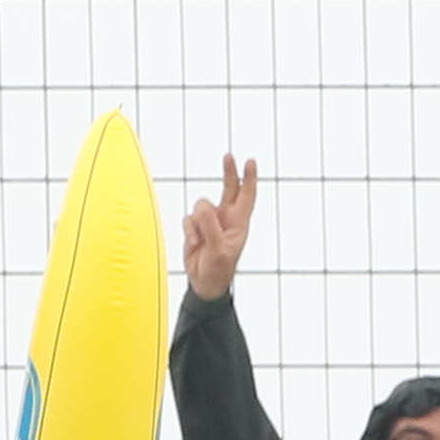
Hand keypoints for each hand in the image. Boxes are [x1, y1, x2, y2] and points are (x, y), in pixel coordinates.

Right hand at [182, 155, 256, 299]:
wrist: (204, 283)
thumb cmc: (218, 270)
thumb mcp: (218, 250)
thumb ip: (211, 228)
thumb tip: (204, 208)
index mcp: (238, 224)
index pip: (246, 196)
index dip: (249, 179)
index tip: (251, 162)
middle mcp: (226, 219)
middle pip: (228, 189)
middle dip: (229, 172)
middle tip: (228, 156)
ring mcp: (210, 221)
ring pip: (201, 204)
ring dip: (199, 223)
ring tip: (202, 242)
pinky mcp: (196, 226)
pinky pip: (188, 218)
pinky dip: (189, 231)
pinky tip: (195, 245)